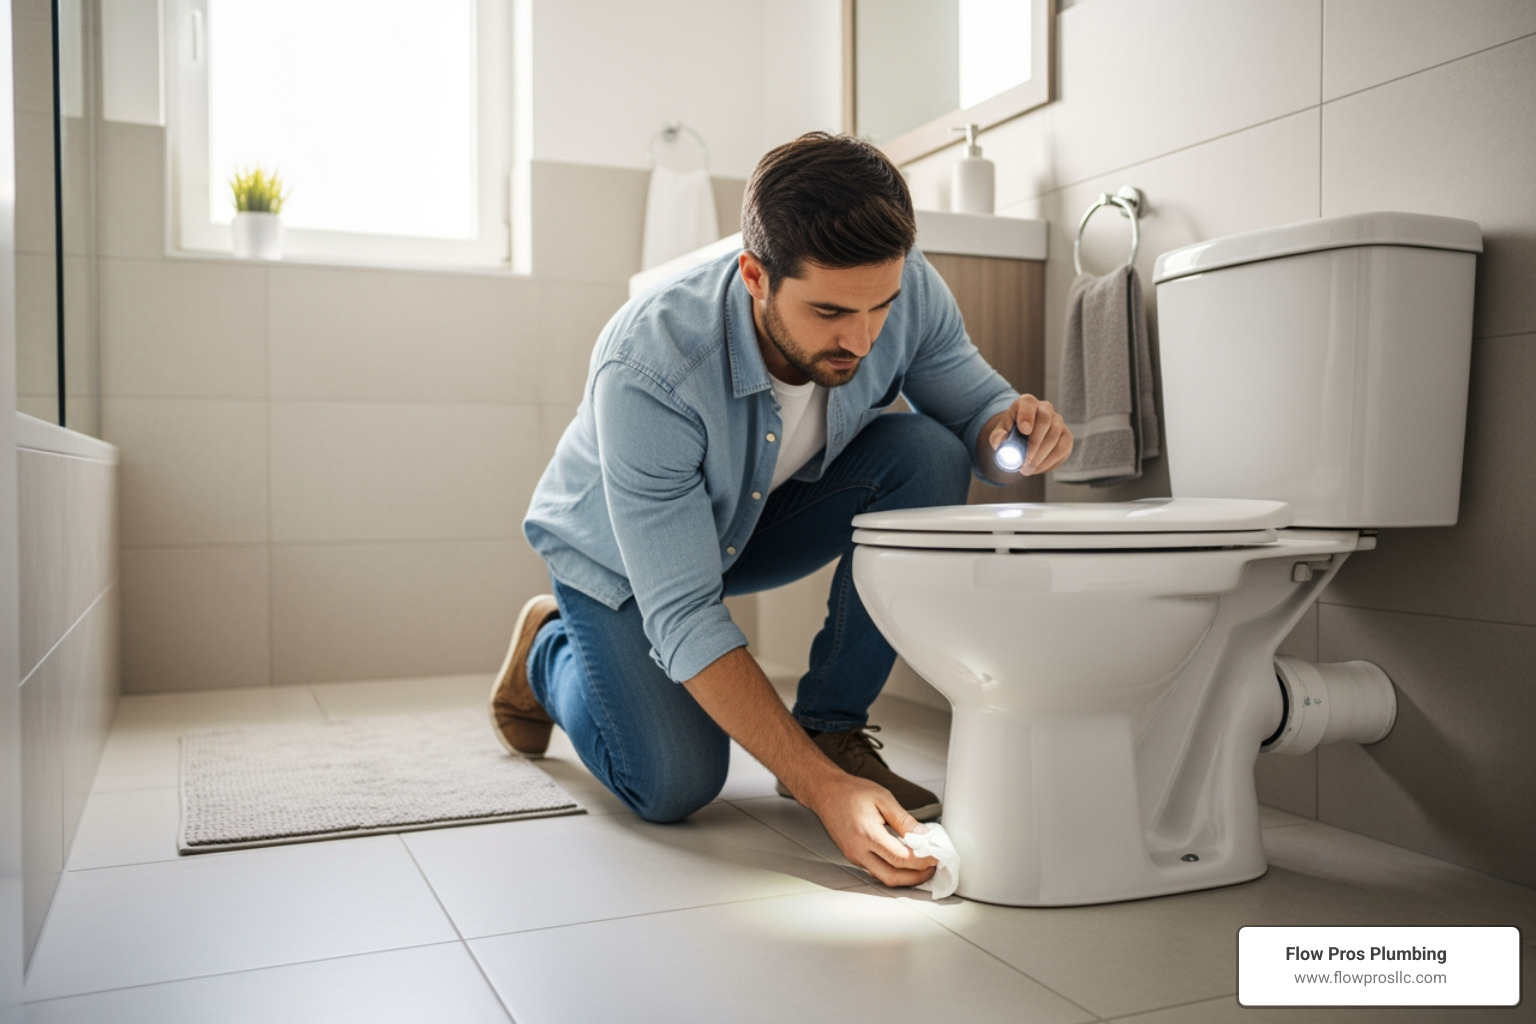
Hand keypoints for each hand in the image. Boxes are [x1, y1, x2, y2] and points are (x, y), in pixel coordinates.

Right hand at [804, 773, 936, 886]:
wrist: (825, 792)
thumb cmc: (851, 792)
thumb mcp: (883, 798)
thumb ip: (905, 820)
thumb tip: (924, 836)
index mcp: (868, 834)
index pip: (902, 858)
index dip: (922, 860)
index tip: (936, 856)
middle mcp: (858, 850)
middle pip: (893, 876)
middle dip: (917, 877)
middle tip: (933, 868)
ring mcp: (854, 856)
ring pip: (884, 877)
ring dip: (906, 877)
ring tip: (922, 867)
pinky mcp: (853, 857)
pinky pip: (876, 871)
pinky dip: (893, 870)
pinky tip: (904, 862)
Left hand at [989, 394, 1071, 475]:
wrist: (1023, 438)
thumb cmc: (1010, 433)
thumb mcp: (1000, 433)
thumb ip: (998, 436)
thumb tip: (1000, 440)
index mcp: (1026, 403)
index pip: (1029, 404)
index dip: (1027, 416)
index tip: (1024, 430)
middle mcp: (1045, 408)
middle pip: (1045, 420)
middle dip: (1035, 443)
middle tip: (1024, 461)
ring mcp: (1058, 422)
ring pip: (1055, 436)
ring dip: (1041, 457)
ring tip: (1027, 469)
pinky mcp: (1066, 436)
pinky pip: (1063, 449)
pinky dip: (1049, 462)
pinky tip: (1037, 468)